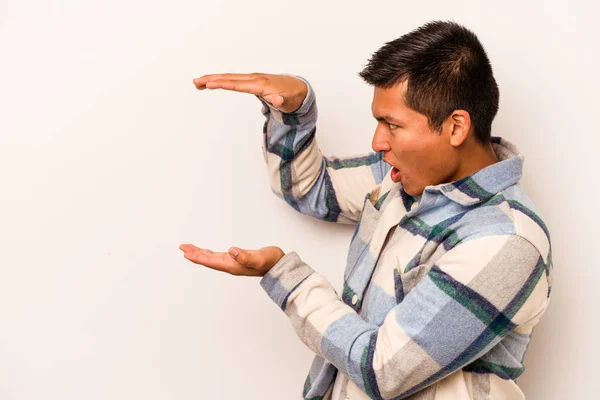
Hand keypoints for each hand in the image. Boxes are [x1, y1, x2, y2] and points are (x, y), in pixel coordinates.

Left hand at [179, 243, 284, 276]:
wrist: (279, 265)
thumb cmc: (270, 261)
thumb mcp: (259, 258)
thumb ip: (245, 257)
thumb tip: (231, 251)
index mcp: (233, 266)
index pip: (211, 261)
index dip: (198, 257)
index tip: (186, 253)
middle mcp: (230, 265)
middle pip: (208, 260)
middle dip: (194, 254)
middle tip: (182, 247)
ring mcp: (233, 262)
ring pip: (211, 258)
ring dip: (199, 253)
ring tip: (188, 248)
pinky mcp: (236, 258)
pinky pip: (217, 256)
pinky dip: (208, 252)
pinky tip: (205, 251)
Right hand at [192, 73, 307, 112]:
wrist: (296, 89)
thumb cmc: (291, 97)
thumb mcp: (288, 102)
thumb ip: (282, 101)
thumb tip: (277, 100)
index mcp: (260, 85)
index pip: (238, 84)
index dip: (224, 84)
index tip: (210, 84)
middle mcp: (254, 79)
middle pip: (229, 78)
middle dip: (212, 79)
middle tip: (196, 82)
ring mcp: (251, 78)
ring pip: (228, 78)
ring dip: (212, 79)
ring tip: (196, 83)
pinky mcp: (249, 81)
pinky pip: (232, 80)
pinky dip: (220, 80)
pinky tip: (209, 83)